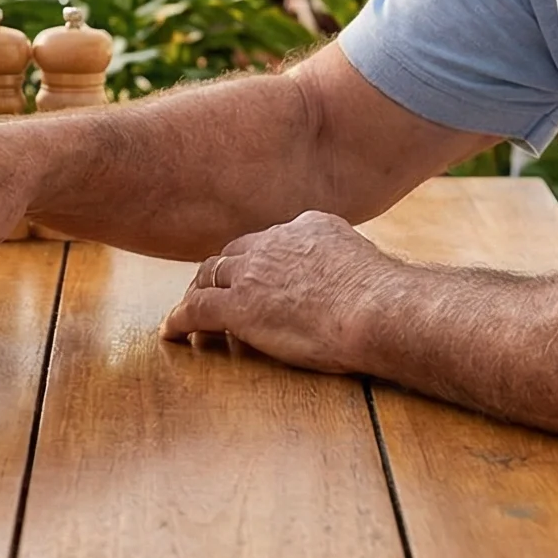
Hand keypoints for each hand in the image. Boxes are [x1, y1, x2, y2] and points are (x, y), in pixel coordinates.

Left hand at [159, 211, 398, 373]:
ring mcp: (253, 274)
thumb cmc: (385, 299)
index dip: (254, 258)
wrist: (378, 308)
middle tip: (209, 289)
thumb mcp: (364, 263)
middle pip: (232, 254)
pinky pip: (196, 310)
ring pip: (209, 278)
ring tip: (188, 310)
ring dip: (196, 293)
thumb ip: (346, 265)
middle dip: (219, 272)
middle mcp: (274, 242)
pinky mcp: (240, 307)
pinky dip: (180, 320)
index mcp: (306, 227)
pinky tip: (172, 331)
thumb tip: (357, 281)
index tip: (251, 272)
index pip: (268, 240)